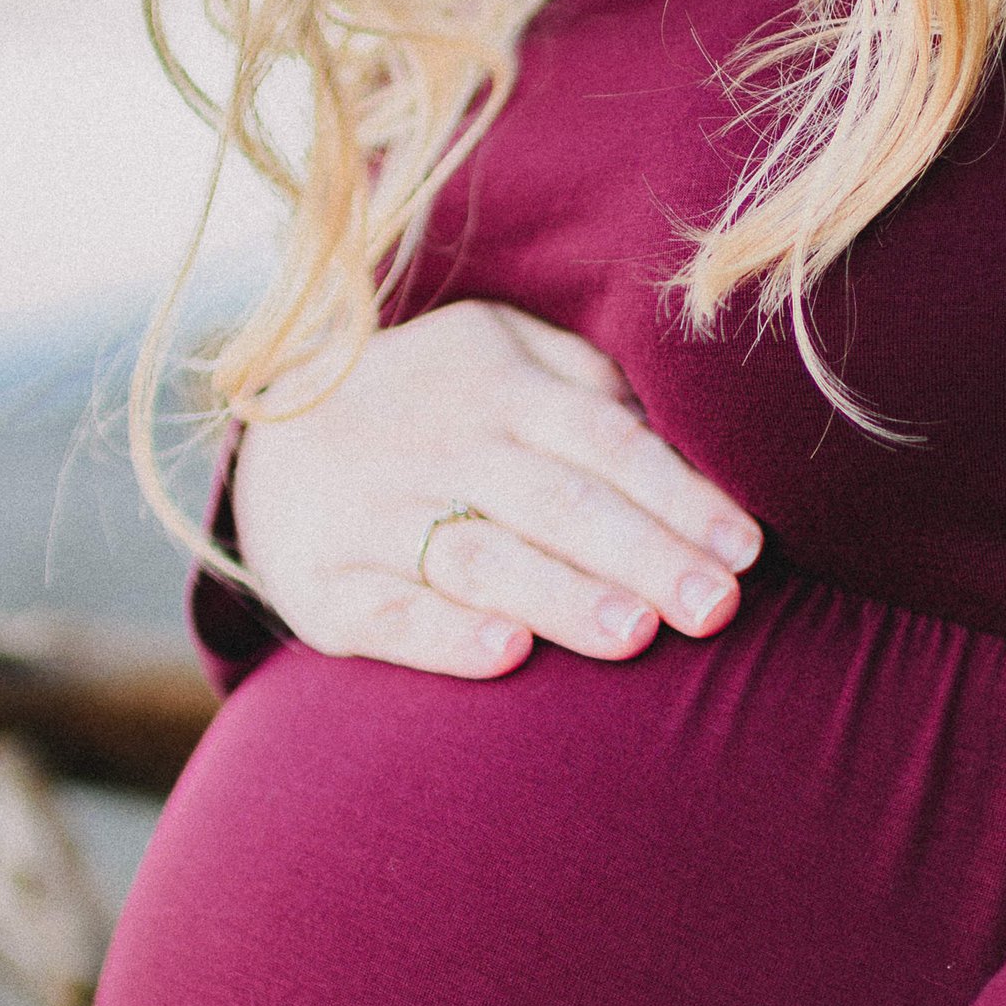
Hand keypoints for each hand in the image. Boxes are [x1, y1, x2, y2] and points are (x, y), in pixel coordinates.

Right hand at [232, 300, 761, 678]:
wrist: (260, 433)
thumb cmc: (426, 402)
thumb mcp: (496, 350)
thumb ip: (585, 383)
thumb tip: (688, 435)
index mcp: (496, 386)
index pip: (602, 440)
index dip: (677, 494)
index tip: (745, 550)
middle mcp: (440, 446)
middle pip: (555, 501)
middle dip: (642, 555)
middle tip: (715, 609)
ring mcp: (375, 515)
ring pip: (480, 556)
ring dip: (560, 596)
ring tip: (634, 636)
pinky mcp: (324, 584)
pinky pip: (389, 612)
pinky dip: (444, 634)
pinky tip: (506, 654)